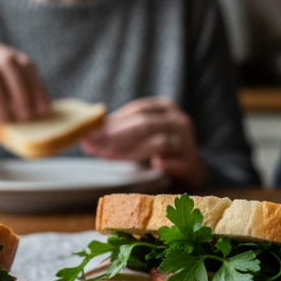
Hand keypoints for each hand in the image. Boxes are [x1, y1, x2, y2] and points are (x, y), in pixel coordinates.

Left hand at [81, 97, 204, 187]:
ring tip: (109, 156)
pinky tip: (155, 165)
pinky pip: (177, 163)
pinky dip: (165, 164)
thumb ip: (120, 134)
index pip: (137, 110)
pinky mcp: (192, 165)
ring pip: (160, 142)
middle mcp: (179, 121)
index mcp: (166, 108)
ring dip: (132, 150)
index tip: (91, 133)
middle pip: (146, 124)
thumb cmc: (158, 151)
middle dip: (116, 135)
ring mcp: (188, 143)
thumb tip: (88, 137)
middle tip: (93, 145)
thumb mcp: (141, 136)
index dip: (113, 121)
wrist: (192, 172)